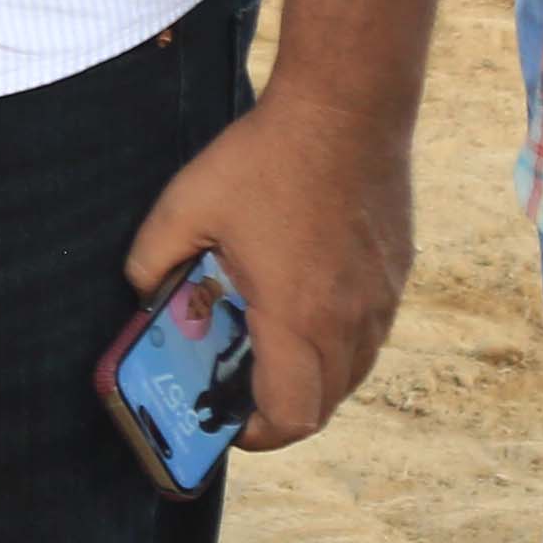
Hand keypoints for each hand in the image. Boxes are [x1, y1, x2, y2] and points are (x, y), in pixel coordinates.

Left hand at [119, 81, 416, 452]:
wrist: (348, 107)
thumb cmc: (266, 158)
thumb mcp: (184, 207)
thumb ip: (151, 262)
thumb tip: (145, 295)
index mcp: (299, 318)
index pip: (293, 416)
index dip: (259, 435)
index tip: (230, 422)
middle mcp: (351, 321)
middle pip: (325, 404)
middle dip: (281, 409)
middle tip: (242, 387)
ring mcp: (382, 299)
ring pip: (353, 371)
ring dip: (313, 376)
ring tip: (270, 344)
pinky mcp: (397, 274)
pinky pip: (370, 332)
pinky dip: (337, 339)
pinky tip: (303, 299)